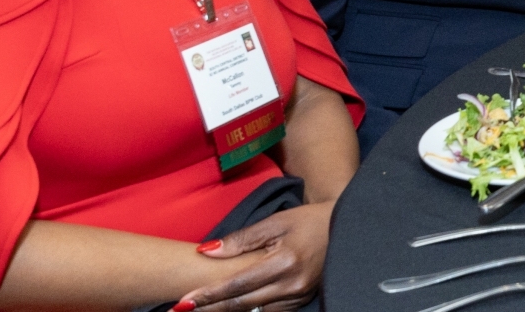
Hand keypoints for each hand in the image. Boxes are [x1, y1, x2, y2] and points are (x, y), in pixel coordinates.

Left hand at [177, 201, 332, 311]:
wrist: (343, 227)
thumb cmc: (307, 220)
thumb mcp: (275, 222)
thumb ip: (241, 239)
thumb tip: (207, 252)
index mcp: (284, 262)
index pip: (236, 285)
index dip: (208, 295)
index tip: (183, 302)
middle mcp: (291, 284)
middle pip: (242, 305)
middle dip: (210, 310)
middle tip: (181, 311)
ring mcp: (298, 296)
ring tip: (203, 310)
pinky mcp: (301, 301)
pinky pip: (270, 311)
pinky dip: (249, 310)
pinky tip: (232, 307)